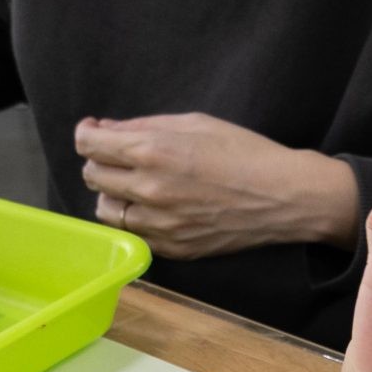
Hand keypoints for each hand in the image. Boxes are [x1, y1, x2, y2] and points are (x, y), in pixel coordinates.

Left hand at [76, 112, 358, 257]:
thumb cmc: (245, 152)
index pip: (88, 144)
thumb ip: (144, 126)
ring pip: (106, 210)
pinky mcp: (172, 248)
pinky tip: (157, 207)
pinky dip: (136, 219)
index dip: (87, 133)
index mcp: (152, 151)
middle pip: (92, 176)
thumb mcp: (194, 123)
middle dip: (102, 161)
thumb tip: (108, 130)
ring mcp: (159, 224)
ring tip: (136, 186)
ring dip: (114, 195)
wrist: (284, 196)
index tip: (96, 131)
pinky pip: (133, 233)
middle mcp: (148, 189)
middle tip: (121, 156)